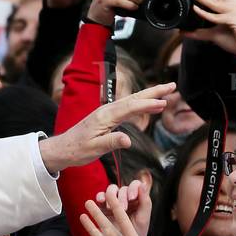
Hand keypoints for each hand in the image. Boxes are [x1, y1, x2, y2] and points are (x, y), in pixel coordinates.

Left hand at [38, 84, 173, 172]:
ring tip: (166, 93)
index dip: (148, 104)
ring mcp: (107, 112)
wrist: (62, 148)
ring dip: (150, 96)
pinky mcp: (107, 117)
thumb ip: (112, 143)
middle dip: (154, 91)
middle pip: (134, 98)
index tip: (163, 102)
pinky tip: (149, 106)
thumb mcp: (94, 149)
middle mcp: (107, 110)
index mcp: (105, 116)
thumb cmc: (77, 150)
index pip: (131, 107)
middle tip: (173, 85)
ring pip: (132, 101)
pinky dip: (140, 105)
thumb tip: (128, 141)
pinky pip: (127, 108)